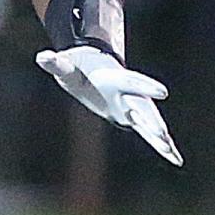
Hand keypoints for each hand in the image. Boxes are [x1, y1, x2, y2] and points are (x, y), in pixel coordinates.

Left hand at [37, 46, 181, 166]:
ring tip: (170, 151)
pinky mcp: (132, 117)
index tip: (163, 93)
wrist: (94, 68)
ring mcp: (131, 105)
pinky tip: (173, 157)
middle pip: (144, 108)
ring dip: (158, 137)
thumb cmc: (78, 68)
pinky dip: (160, 144)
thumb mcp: (66, 67)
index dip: (147, 88)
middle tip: (163, 133)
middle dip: (153, 121)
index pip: (132, 84)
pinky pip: (147, 132)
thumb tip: (42, 57)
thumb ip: (57, 63)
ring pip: (149, 122)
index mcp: (115, 80)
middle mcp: (127, 94)